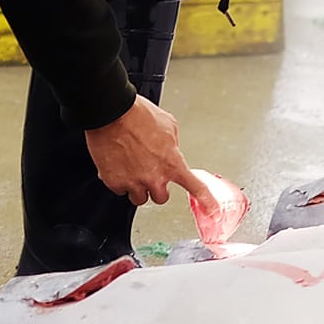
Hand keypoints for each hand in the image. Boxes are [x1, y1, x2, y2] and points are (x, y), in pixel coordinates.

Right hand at [85, 97, 214, 210]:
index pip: (195, 188)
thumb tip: (170, 150)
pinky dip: (118, 181)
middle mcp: (154, 177)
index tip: (212, 210)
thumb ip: (172, 145)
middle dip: (156, 187)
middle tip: (149, 173)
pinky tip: (118, 165)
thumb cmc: (138, 115)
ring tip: (131, 168)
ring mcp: (134, 182)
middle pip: (161, 198)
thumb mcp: (168, 125)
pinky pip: (119, 190)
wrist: (111, 114)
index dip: (206, 201)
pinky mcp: (114, 182)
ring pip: (139, 198)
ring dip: (137, 187)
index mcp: (172, 163)